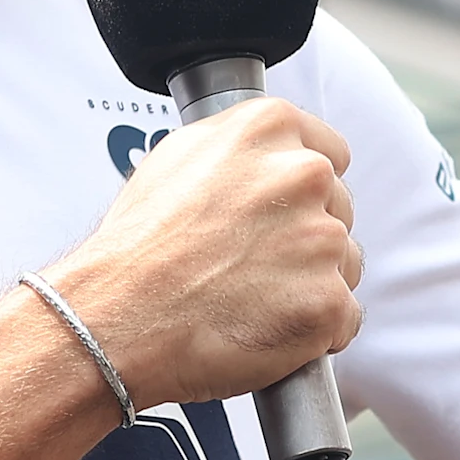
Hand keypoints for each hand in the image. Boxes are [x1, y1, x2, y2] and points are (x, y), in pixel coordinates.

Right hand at [46, 97, 364, 407]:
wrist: (115, 318)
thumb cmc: (135, 249)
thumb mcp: (178, 157)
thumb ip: (241, 146)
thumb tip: (270, 152)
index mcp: (269, 127)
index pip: (330, 153)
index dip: (302, 192)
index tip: (280, 213)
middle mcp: (303, 174)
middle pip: (338, 208)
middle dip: (305, 236)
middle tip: (250, 262)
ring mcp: (320, 240)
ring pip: (344, 263)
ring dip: (311, 283)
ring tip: (250, 296)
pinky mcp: (326, 301)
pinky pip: (342, 318)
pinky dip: (314, 331)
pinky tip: (266, 327)